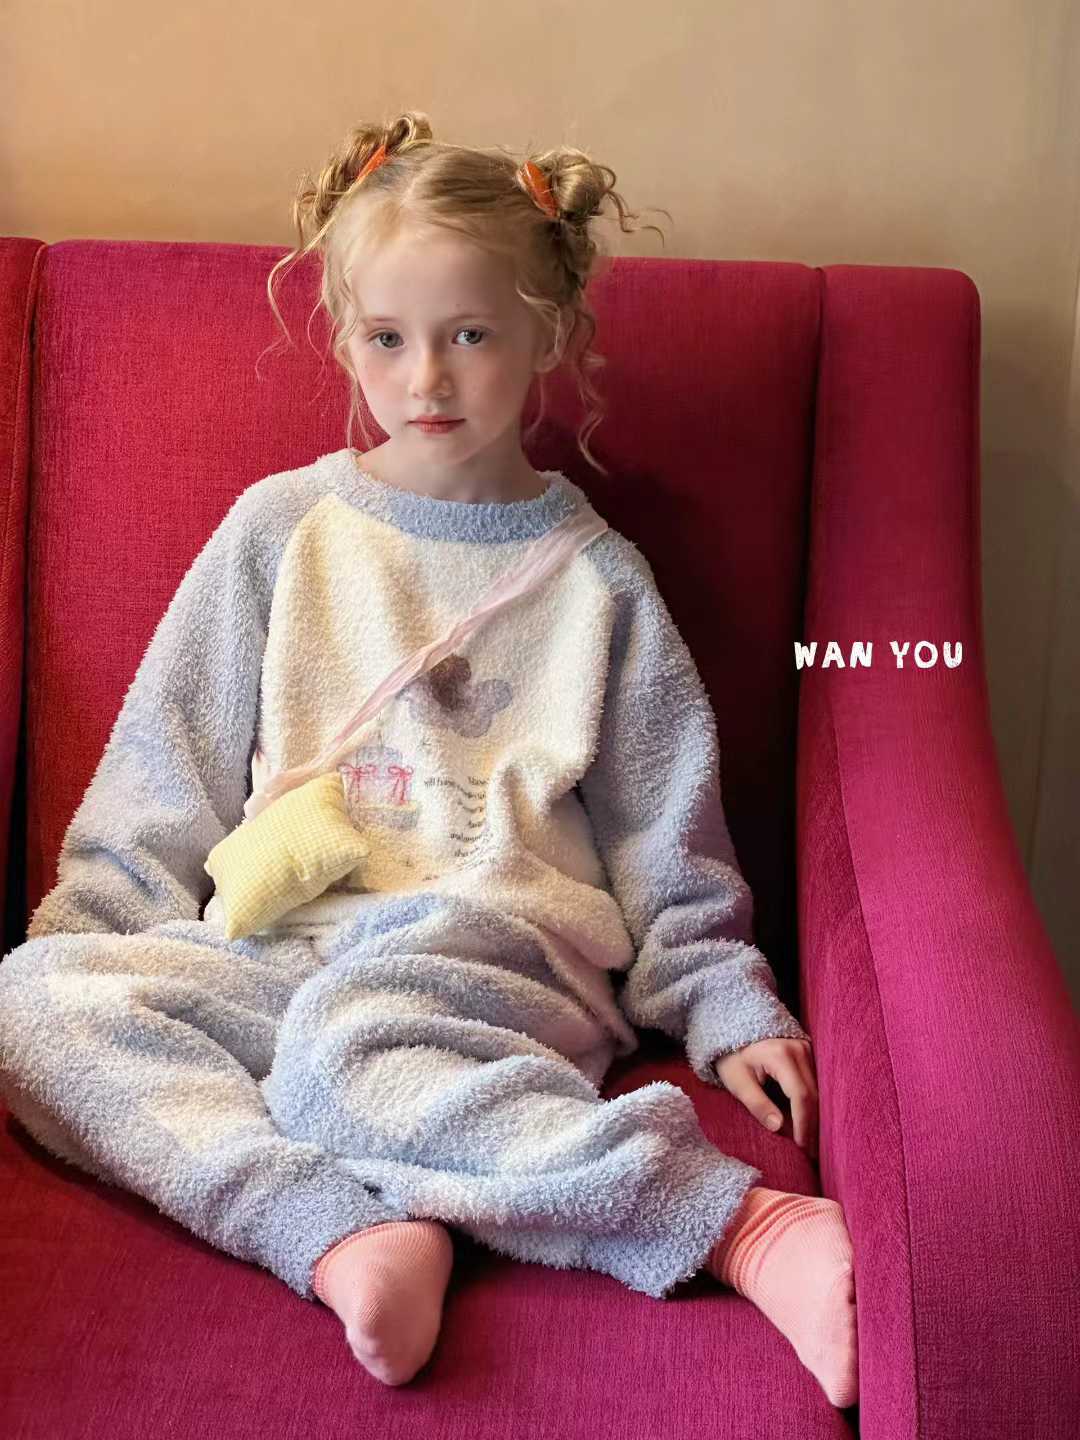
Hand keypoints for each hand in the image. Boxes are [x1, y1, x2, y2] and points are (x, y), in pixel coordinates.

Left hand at [713, 1037, 818, 1160]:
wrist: (733, 1026)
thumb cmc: (731, 1056)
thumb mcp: (736, 1081)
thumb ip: (757, 1103)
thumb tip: (778, 1127)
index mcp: (781, 1055)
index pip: (801, 1096)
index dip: (804, 1125)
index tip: (802, 1148)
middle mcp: (800, 1049)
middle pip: (815, 1095)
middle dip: (813, 1126)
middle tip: (811, 1154)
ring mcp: (807, 1049)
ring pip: (819, 1090)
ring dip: (815, 1117)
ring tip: (811, 1143)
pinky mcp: (808, 1053)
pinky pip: (816, 1083)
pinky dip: (813, 1104)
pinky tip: (808, 1123)